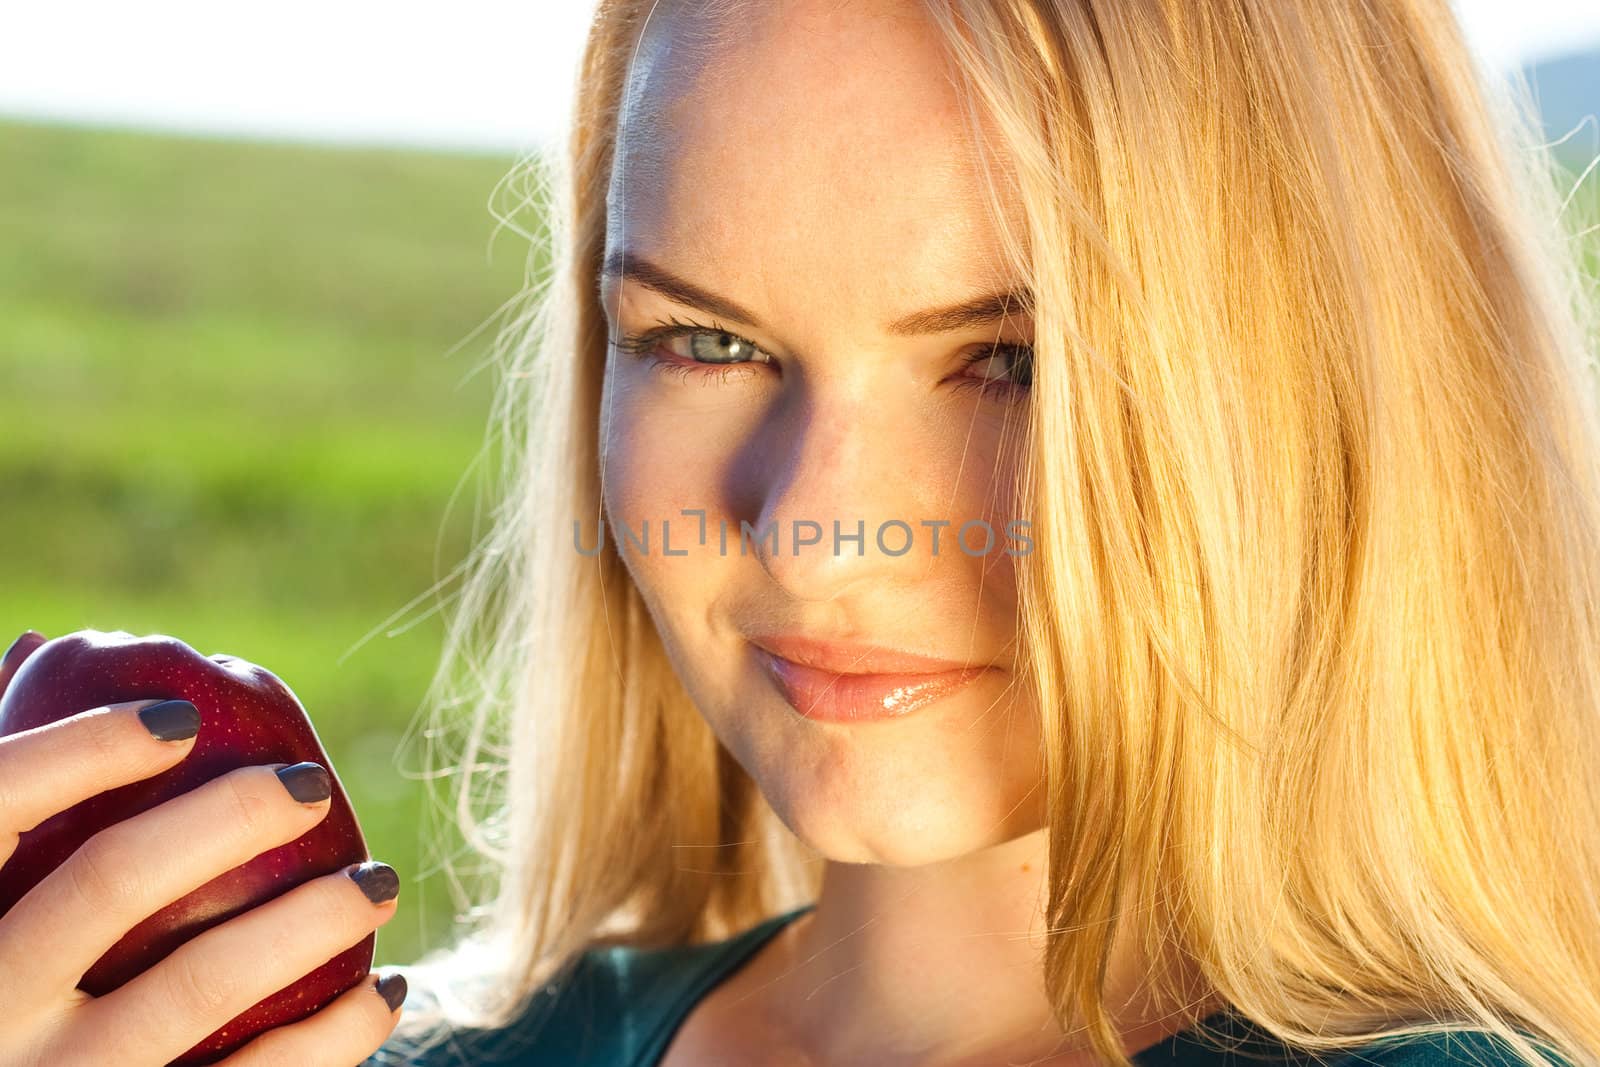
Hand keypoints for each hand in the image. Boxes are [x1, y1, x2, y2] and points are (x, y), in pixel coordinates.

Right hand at [0, 634, 404, 1065]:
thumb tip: (42, 647)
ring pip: (199, 985)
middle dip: (227, 816)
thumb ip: (6, 793)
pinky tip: (386, 988)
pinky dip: (335, 1035)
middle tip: (310, 783)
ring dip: (311, 920)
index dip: (83, 749)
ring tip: (377, 881)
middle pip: (111, 884)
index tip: (182, 717)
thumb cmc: (4, 989)